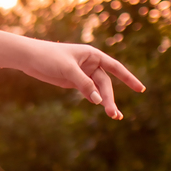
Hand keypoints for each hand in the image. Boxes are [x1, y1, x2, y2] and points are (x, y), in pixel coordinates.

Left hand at [23, 40, 144, 119]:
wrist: (29, 57)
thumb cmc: (48, 57)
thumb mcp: (68, 70)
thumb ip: (84, 84)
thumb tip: (98, 100)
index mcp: (93, 55)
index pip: (115, 67)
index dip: (129, 78)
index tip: (141, 89)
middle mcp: (90, 63)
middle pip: (106, 84)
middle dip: (110, 98)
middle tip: (114, 114)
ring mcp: (83, 73)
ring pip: (98, 89)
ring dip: (105, 102)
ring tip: (114, 115)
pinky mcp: (74, 81)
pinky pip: (88, 91)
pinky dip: (94, 99)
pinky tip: (99, 106)